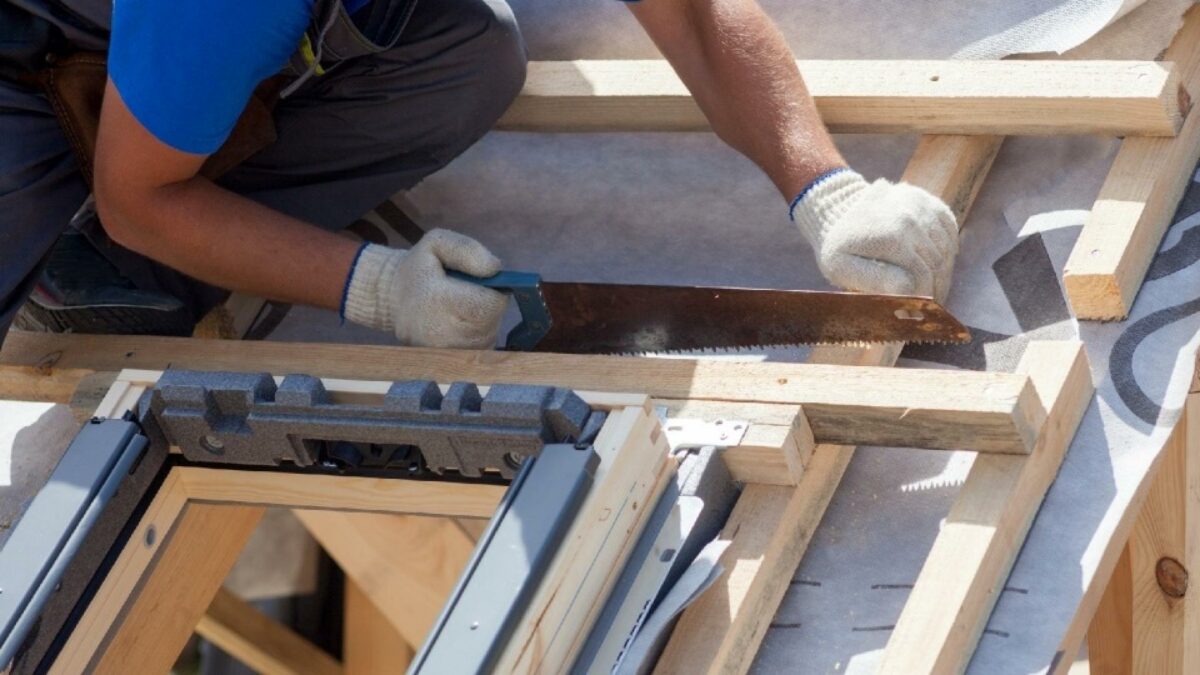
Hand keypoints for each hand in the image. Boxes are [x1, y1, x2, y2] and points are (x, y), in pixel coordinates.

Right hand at [342, 229, 506, 348]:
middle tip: (469, 294)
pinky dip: (477, 334)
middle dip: (489, 305)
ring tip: (461, 307)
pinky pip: (479, 349)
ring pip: (488, 337)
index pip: (490, 305)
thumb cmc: (420, 269)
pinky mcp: (447, 364)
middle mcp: (441, 333)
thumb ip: (468, 250)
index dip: (495, 292)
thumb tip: (495, 269)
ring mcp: (444, 353)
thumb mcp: (437, 243)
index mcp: (437, 301)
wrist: (392, 299)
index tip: (479, 283)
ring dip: (484, 321)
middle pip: (491, 322)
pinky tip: (459, 322)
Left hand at [791, 170, 957, 299]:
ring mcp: (922, 208)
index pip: (919, 279)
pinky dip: (947, 253)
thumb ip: (872, 281)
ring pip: (946, 252)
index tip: (916, 313)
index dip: (920, 299)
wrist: (840, 208)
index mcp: (889, 238)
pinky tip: (934, 265)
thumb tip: (907, 290)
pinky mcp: (930, 202)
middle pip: (935, 267)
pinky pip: (951, 234)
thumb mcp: (841, 268)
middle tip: (928, 305)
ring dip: (942, 274)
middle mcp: (909, 219)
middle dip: (934, 290)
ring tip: (932, 288)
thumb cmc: (841, 245)